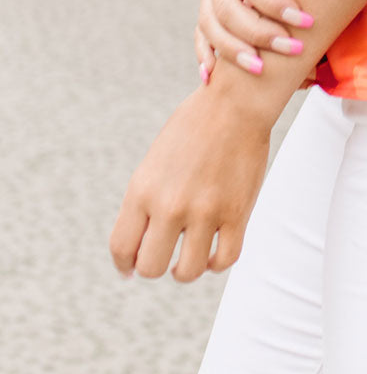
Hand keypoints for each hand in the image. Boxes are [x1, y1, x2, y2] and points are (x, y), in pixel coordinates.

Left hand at [108, 83, 270, 281]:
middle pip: (150, 267)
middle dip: (154, 267)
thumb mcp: (156, 161)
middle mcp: (170, 205)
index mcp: (143, 189)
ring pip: (188, 271)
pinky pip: (225, 260)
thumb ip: (146, 199)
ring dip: (186, 270)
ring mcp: (205, 211)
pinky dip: (217, 264)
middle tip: (164, 257)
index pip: (122, 248)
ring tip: (189, 259)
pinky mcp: (237, 213)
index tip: (130, 269)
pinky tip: (213, 253)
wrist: (236, 102)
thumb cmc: (194, 126)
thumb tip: (140, 243)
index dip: (124, 265)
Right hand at [196, 0, 315, 82]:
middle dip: (260, 34)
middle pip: (229, 10)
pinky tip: (211, 77)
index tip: (305, 21)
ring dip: (233, 51)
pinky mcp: (207, 1)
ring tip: (260, 71)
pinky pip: (200, 31)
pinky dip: (204, 53)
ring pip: (211, 26)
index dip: (275, 5)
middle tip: (293, 49)